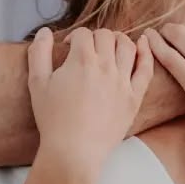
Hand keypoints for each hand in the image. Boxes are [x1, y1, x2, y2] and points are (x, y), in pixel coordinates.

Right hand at [28, 27, 153, 177]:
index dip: (74, 37)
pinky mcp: (134, 97)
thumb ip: (39, 53)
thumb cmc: (53, 119)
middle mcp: (105, 66)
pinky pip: (146, 69)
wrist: (74, 152)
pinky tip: (145, 43)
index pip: (83, 34)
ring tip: (111, 46)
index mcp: (81, 60)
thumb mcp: (37, 83)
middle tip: (88, 49)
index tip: (69, 48)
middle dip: (95, 37)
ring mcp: (123, 82)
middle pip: (106, 36)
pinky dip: (147, 52)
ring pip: (128, 46)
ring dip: (119, 40)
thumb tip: (44, 31)